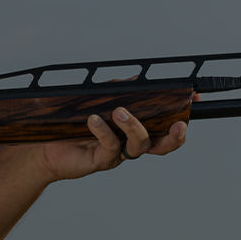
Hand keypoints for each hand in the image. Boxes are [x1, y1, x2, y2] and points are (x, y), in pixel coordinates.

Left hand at [35, 94, 198, 181]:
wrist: (45, 145)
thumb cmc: (73, 123)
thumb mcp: (101, 99)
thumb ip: (122, 91)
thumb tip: (140, 78)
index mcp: (135, 129)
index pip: (165, 124)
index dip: (182, 113)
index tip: (195, 98)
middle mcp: (130, 144)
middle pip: (163, 145)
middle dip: (175, 136)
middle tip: (177, 124)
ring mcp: (118, 154)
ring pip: (139, 144)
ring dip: (134, 126)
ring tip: (119, 111)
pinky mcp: (101, 161)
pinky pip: (110, 147)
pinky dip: (104, 131)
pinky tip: (95, 120)